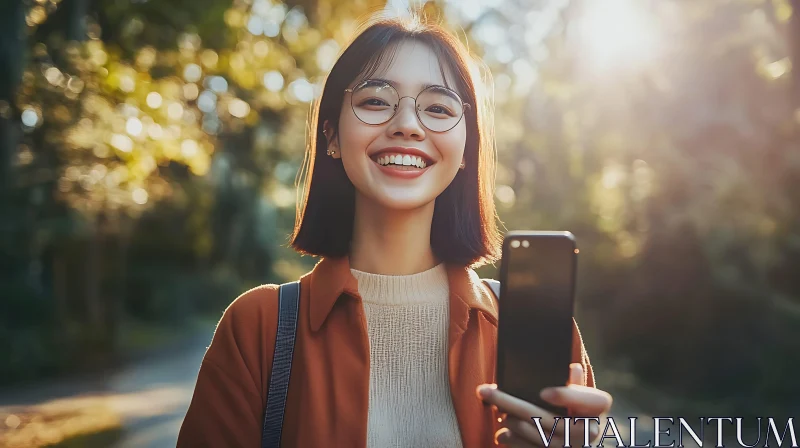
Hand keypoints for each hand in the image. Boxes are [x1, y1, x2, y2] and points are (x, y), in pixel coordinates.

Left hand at [476, 363, 612, 446]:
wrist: (576, 444)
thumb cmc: (576, 414)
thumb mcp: (580, 399)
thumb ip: (575, 384)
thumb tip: (572, 367)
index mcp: (596, 410)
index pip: (592, 400)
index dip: (567, 396)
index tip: (543, 392)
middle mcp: (589, 432)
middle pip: (547, 417)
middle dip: (511, 403)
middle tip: (485, 391)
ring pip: (535, 434)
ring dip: (511, 422)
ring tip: (495, 410)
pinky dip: (514, 441)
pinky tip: (502, 434)